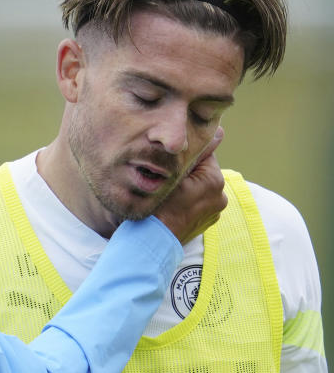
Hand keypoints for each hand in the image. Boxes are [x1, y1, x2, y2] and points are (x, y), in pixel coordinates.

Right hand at [154, 127, 226, 243]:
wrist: (152, 240)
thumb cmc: (157, 206)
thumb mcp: (172, 174)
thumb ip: (196, 153)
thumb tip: (220, 131)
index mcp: (214, 180)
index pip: (203, 155)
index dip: (184, 156)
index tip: (170, 161)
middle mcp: (220, 196)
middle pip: (202, 172)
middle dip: (187, 172)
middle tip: (166, 178)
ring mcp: (215, 211)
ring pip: (200, 188)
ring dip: (188, 187)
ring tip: (169, 194)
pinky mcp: (207, 222)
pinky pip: (198, 203)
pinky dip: (188, 201)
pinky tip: (173, 206)